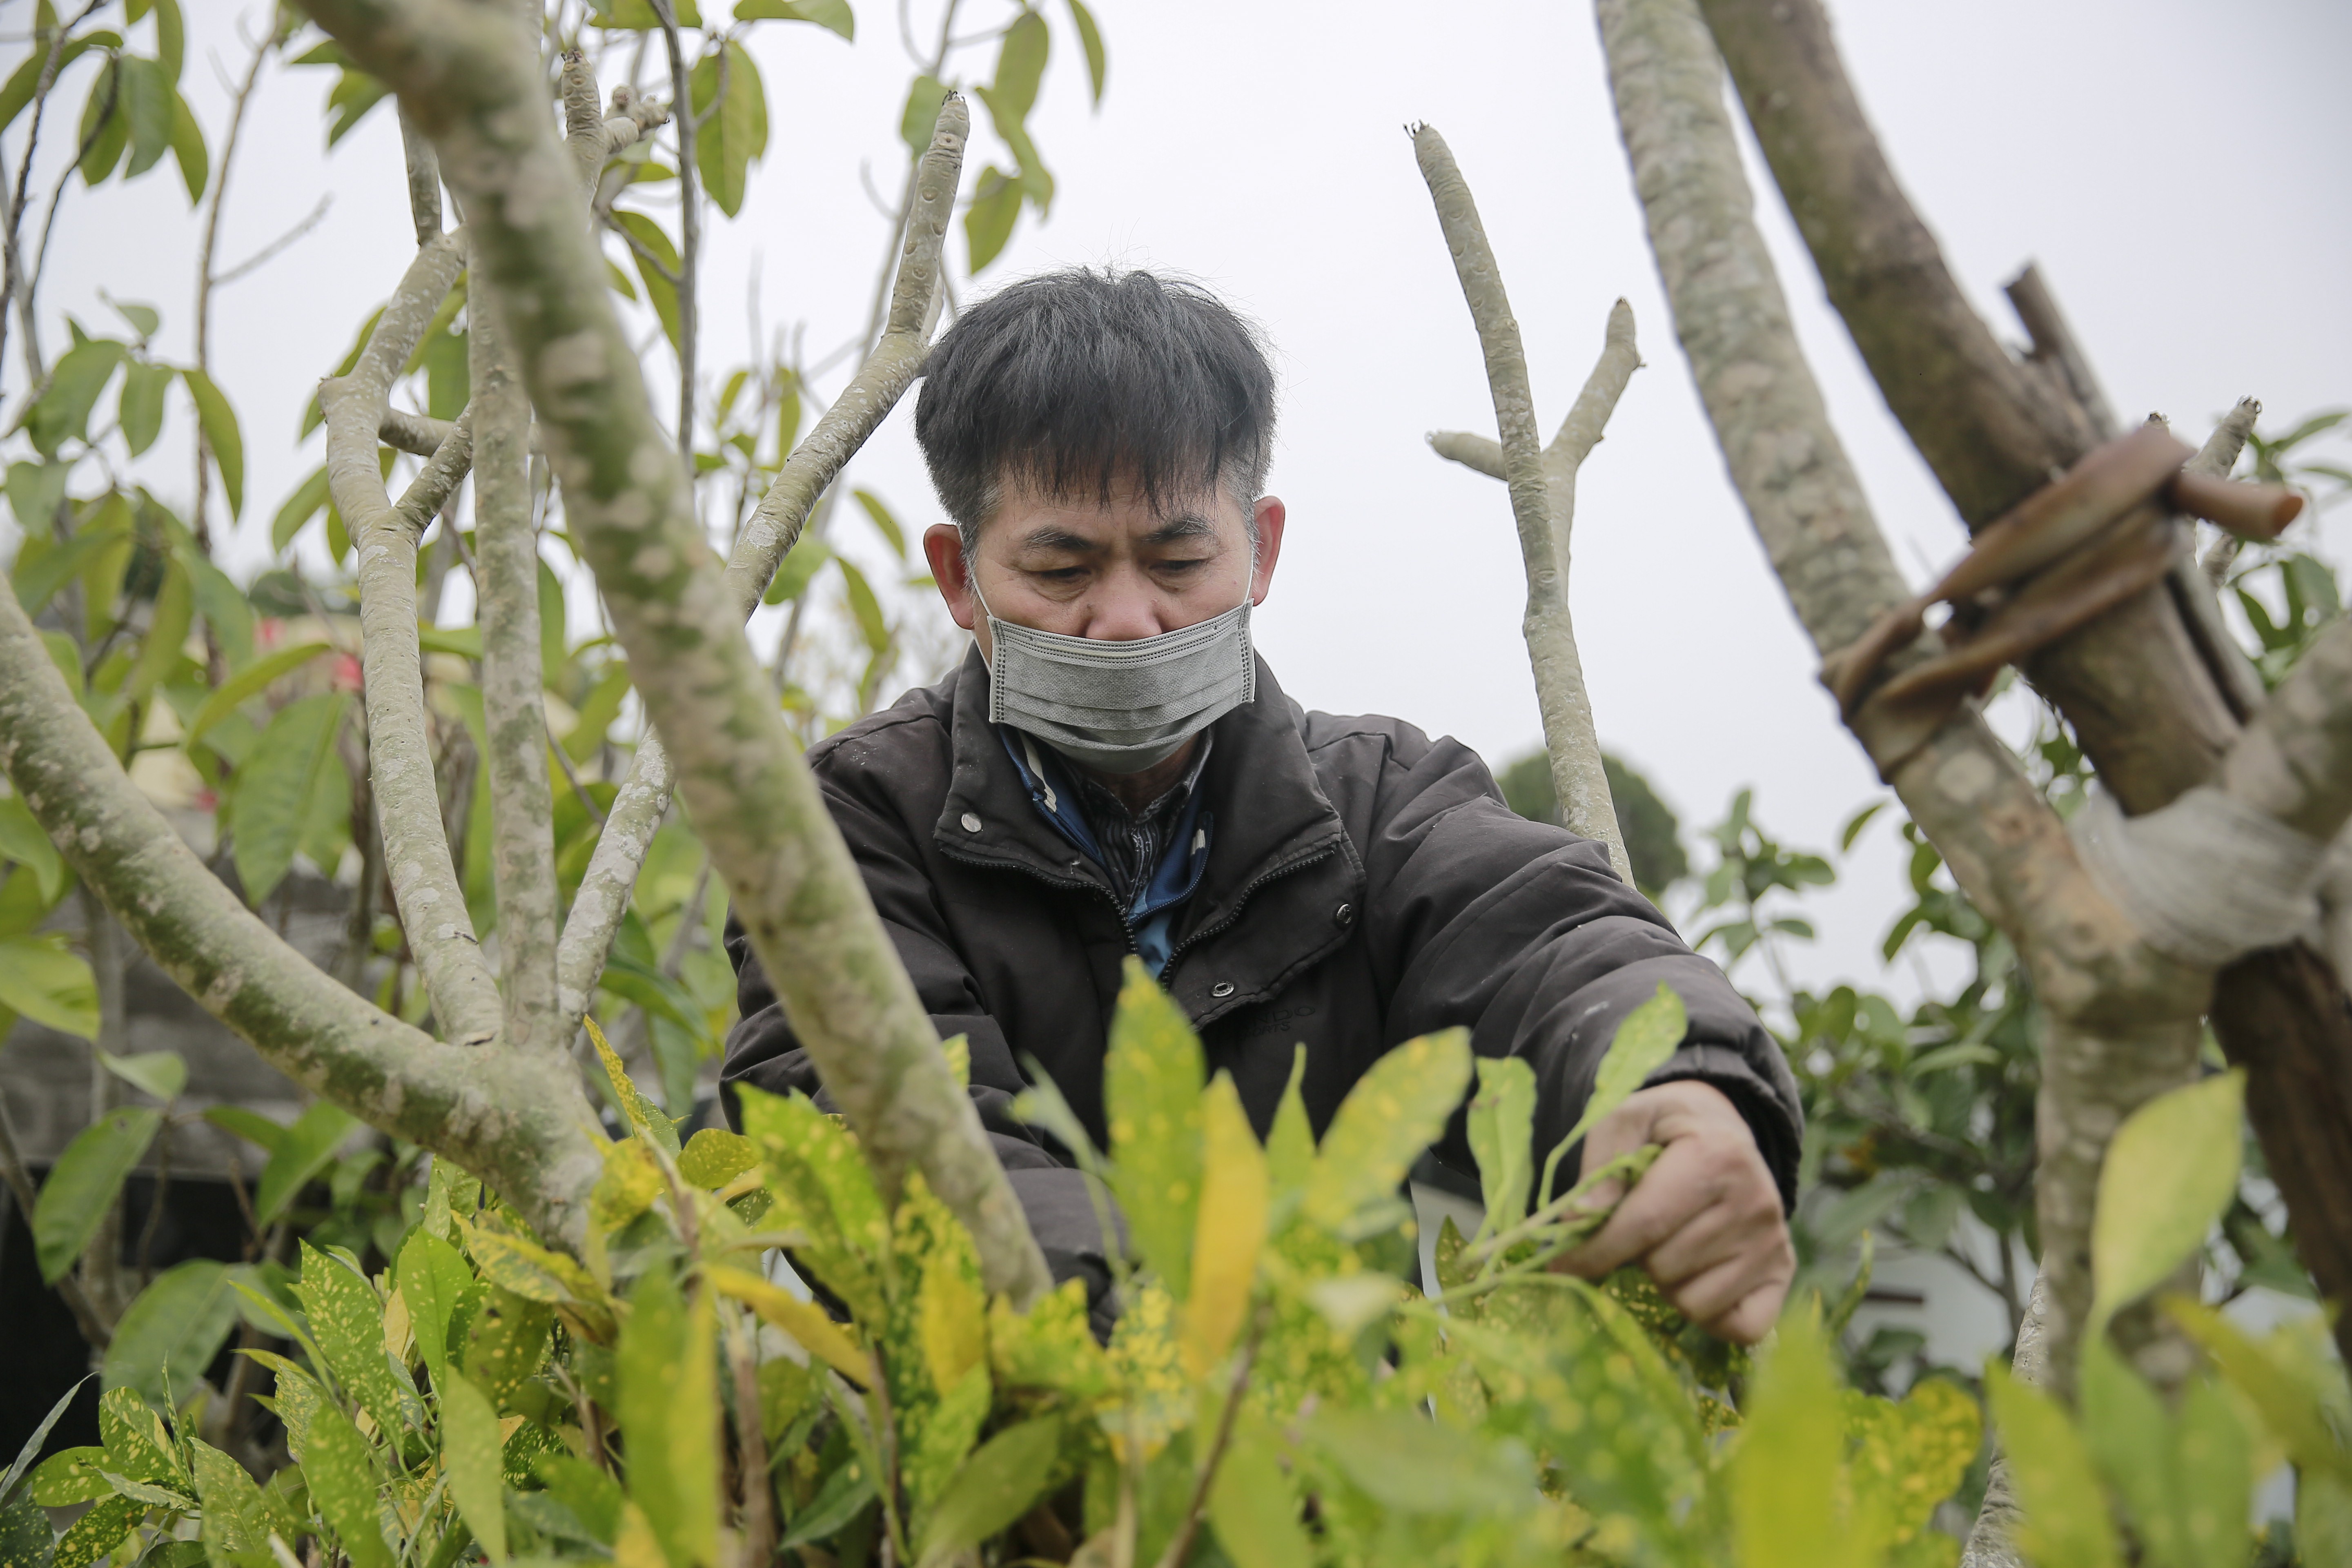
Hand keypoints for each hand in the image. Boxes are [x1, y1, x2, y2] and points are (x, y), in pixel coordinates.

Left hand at [1549, 1080, 1792, 1344]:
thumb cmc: (1664, 1129)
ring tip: (1670, 1243)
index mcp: (1715, 1156)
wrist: (1722, 1126)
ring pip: (1693, 1302)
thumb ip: (1599, 1169)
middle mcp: (1755, 1202)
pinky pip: (1739, 1326)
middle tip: (1641, 1229)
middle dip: (1634, 1256)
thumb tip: (1578, 1223)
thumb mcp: (1624, 1121)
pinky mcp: (1783, 1272)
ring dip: (1666, 1283)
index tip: (1559, 1265)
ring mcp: (1772, 1242)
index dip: (1594, 1251)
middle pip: (1663, 1266)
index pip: (1644, 1224)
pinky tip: (1696, 1278)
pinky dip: (1709, 1314)